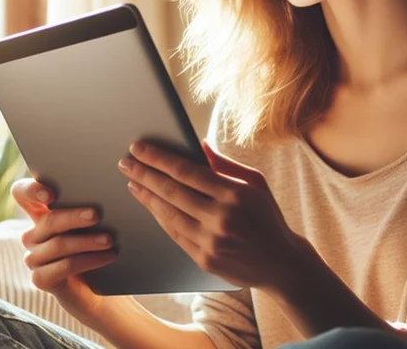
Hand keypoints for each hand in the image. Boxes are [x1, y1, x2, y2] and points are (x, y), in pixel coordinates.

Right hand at [12, 178, 120, 325]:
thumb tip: (105, 189)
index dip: (31, 190)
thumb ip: (88, 205)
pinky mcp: (40, 279)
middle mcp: (33, 234)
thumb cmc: (95, 246)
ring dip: (86, 241)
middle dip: (74, 217)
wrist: (97, 286)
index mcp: (40, 213)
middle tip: (97, 215)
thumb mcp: (92, 223)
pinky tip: (106, 257)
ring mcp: (34, 258)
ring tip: (109, 240)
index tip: (51, 194)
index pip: (22, 193)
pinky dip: (88, 260)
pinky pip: (64, 267)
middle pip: (48, 221)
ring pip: (58, 244)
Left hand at [118, 140, 304, 291]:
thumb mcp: (254, 183)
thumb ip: (224, 163)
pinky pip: (174, 234)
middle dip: (144, 174)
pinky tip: (149, 205)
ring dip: (146, 197)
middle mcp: (221, 217)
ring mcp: (211, 241)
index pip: (186, 171)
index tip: (139, 148)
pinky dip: (159, 218)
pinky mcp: (204, 260)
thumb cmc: (267, 216)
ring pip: (168, 214)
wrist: (281, 264)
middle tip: (125, 162)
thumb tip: (198, 143)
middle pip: (171, 191)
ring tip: (132, 182)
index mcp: (234, 193)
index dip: (158, 158)